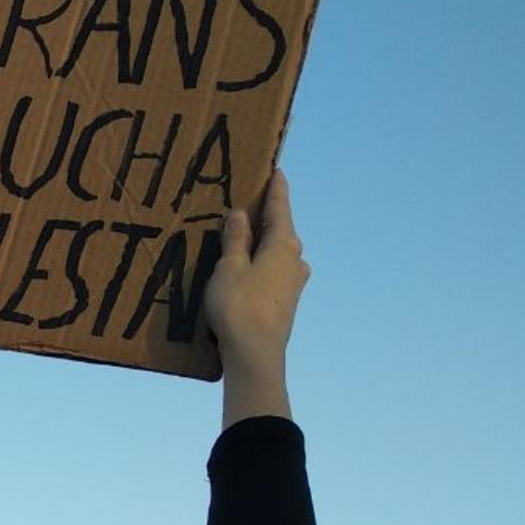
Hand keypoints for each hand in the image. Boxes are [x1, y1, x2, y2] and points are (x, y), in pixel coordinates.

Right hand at [205, 170, 309, 372]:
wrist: (255, 354)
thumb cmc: (239, 306)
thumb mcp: (229, 268)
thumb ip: (235, 239)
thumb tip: (240, 214)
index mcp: (283, 244)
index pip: (280, 208)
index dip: (276, 189)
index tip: (277, 170)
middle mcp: (295, 259)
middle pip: (281, 230)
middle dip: (266, 218)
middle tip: (249, 205)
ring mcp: (295, 282)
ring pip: (278, 253)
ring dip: (263, 244)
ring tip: (242, 240)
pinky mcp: (288, 301)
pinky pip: (275, 272)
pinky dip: (262, 264)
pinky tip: (248, 270)